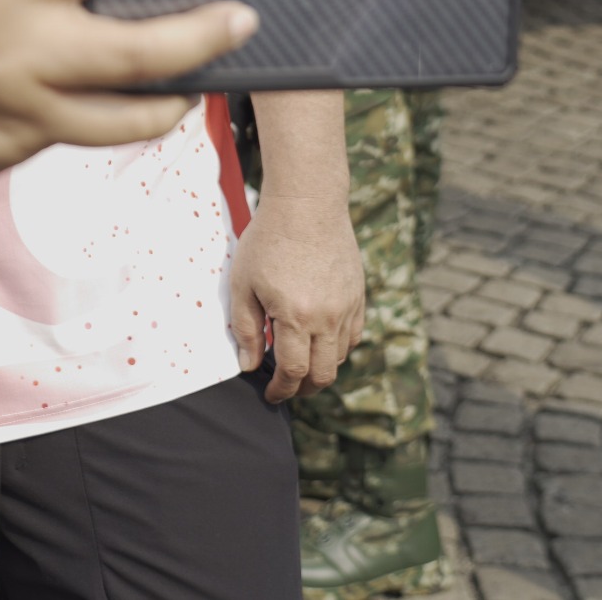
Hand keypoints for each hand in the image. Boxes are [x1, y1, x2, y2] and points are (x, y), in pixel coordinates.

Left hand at [228, 194, 364, 402]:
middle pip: (323, 374)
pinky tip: (319, 343)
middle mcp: (327, 318)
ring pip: (340, 357)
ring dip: (321, 369)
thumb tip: (250, 366)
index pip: (293, 372)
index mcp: (296, 317)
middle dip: (303, 388)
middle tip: (286, 388)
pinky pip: (353, 336)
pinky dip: (338, 348)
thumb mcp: (243, 284)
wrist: (307, 205)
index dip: (282, 390)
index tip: (271, 395)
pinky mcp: (358, 296)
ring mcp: (347, 308)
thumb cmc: (268, 241)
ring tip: (300, 365)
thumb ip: (246, 328)